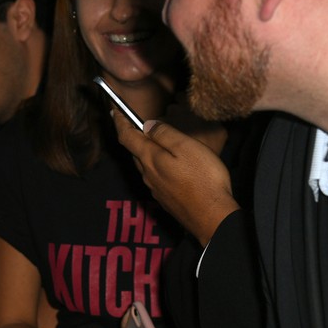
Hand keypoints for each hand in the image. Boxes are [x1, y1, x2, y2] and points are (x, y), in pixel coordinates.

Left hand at [113, 110, 238, 246]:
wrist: (212, 217)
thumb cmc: (203, 179)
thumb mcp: (185, 147)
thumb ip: (164, 134)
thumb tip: (147, 124)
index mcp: (150, 159)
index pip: (126, 136)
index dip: (119, 121)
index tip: (114, 110)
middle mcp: (148, 175)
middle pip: (134, 151)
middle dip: (132, 135)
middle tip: (133, 122)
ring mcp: (155, 189)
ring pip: (144, 165)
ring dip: (144, 151)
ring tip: (151, 141)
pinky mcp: (165, 199)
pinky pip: (154, 177)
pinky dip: (155, 165)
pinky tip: (167, 165)